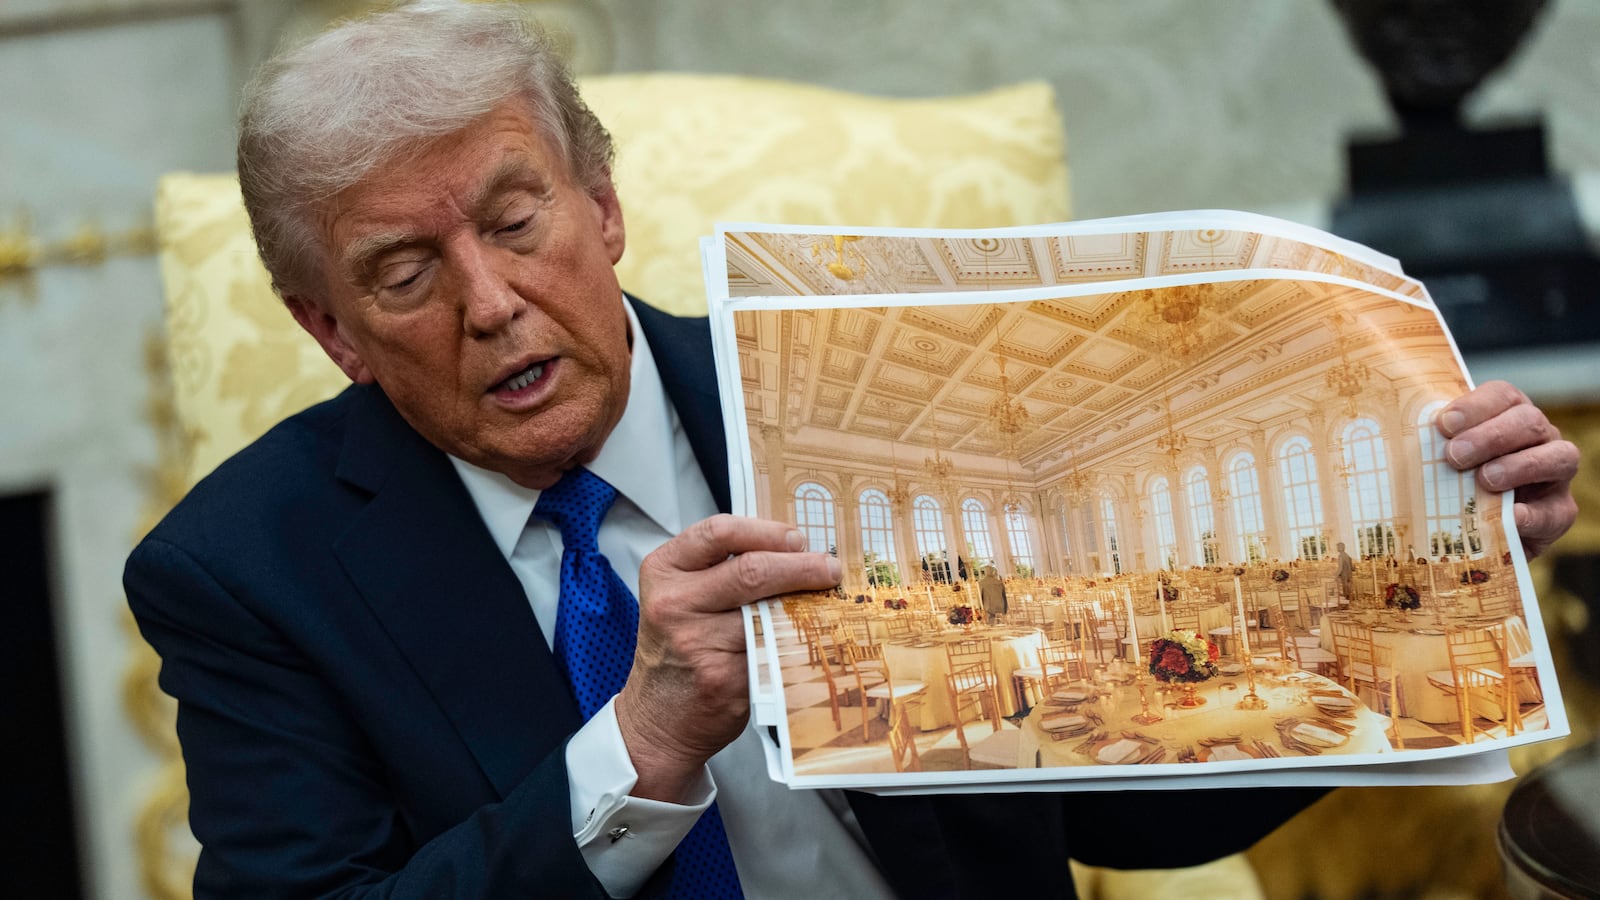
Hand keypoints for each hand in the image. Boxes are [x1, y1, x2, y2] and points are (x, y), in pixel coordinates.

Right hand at [615, 515, 839, 801]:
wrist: (657, 718)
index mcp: (664, 570)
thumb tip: (791, 550)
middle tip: (830, 568)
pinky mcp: (723, 677)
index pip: (719, 532)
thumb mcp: (682, 596)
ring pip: (769, 612)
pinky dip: (797, 639)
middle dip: (802, 566)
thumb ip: (721, 569)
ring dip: (806, 605)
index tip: (798, 538)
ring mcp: (697, 642)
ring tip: (827, 600)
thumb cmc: (677, 649)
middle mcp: (674, 602)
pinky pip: (772, 649)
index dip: (767, 531)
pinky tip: (811, 635)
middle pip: (752, 570)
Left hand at [1438, 380, 1579, 557]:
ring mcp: (1554, 474)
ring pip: (1557, 457)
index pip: (1502, 395)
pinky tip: (1511, 517)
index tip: (1443, 424)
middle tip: (1454, 455)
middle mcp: (1538, 438)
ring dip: (1519, 466)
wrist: (1474, 533)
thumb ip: (1426, 446)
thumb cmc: (1449, 484)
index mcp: (1507, 415)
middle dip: (1491, 436)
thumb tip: (1383, 436)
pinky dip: (1533, 514)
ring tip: (1485, 480)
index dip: (1475, 406)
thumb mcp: (1436, 460)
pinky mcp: (1559, 512)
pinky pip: (1556, 510)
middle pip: (1528, 421)